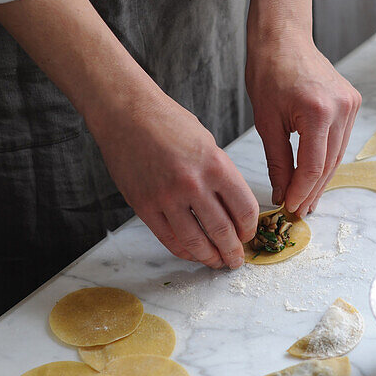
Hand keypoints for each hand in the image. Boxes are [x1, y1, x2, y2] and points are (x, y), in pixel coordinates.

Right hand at [89, 74, 258, 268]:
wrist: (126, 112)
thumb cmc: (167, 122)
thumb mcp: (207, 142)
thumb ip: (221, 174)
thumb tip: (233, 208)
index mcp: (216, 164)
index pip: (245, 209)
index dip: (250, 229)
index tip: (248, 235)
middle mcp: (193, 183)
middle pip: (223, 231)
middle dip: (233, 251)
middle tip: (236, 260)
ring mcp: (167, 197)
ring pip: (196, 241)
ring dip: (210, 257)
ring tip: (217, 262)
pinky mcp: (144, 205)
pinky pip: (169, 238)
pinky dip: (184, 251)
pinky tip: (192, 253)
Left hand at [246, 29, 361, 216]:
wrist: (283, 38)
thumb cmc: (268, 72)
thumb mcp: (266, 122)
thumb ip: (277, 162)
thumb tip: (283, 194)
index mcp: (317, 110)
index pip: (313, 165)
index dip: (302, 191)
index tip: (291, 208)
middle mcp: (341, 108)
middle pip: (330, 164)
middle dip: (313, 190)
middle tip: (299, 210)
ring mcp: (351, 104)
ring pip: (338, 155)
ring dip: (322, 179)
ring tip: (306, 199)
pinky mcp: (352, 102)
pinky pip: (340, 140)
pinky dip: (328, 159)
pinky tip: (315, 175)